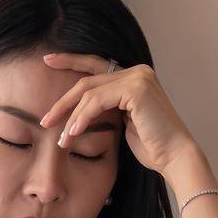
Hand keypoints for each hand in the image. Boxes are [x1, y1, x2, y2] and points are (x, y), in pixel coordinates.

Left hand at [36, 52, 204, 179]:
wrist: (173, 157)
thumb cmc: (150, 145)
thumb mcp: (121, 121)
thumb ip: (105, 108)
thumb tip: (76, 110)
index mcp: (134, 76)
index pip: (96, 64)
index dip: (71, 61)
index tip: (48, 60)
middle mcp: (137, 71)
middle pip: (88, 81)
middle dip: (62, 102)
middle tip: (44, 120)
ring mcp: (138, 77)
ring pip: (89, 93)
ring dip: (70, 118)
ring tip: (61, 139)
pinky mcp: (136, 88)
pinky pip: (97, 102)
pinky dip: (82, 118)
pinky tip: (73, 133)